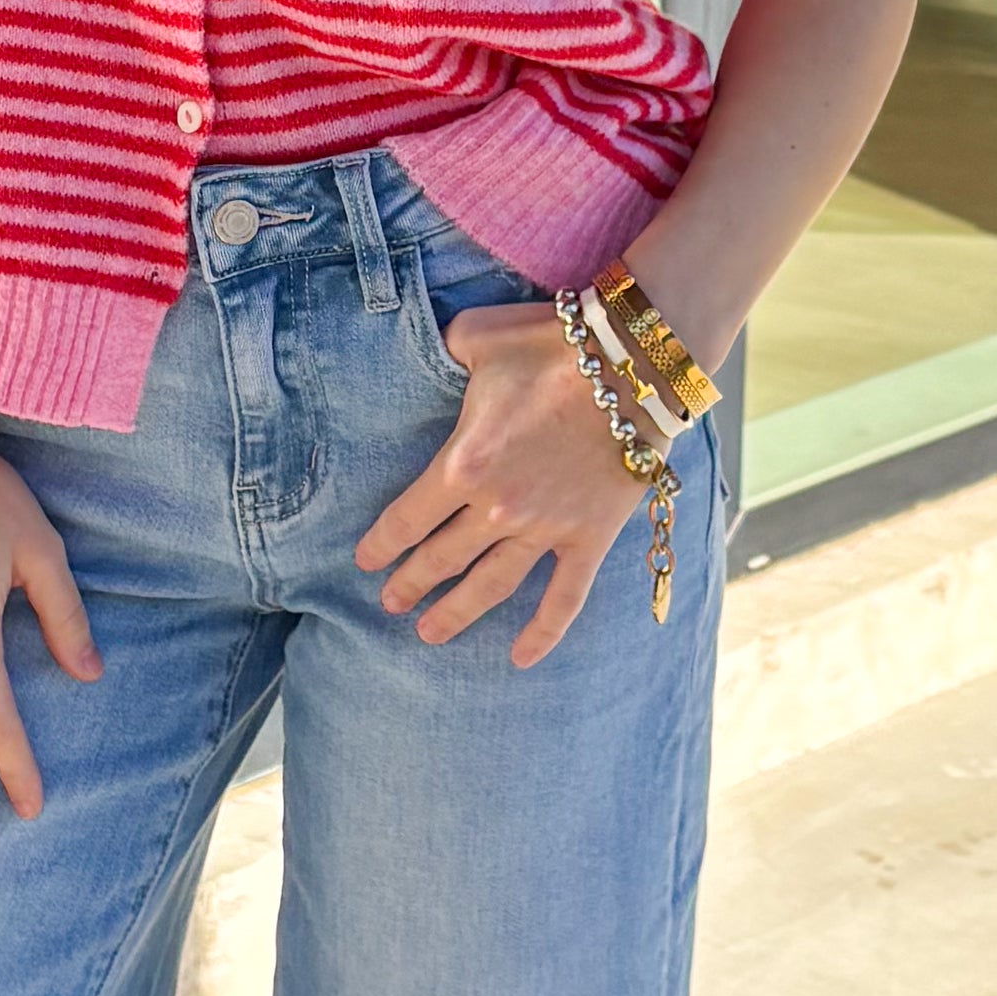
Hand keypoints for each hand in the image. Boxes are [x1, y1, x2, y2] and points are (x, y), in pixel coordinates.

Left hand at [353, 302, 661, 666]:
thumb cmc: (551, 345)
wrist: (631, 364)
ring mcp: (544, 528)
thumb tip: (434, 349)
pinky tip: (520, 659)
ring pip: (489, 585)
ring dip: (456, 614)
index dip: (380, 545)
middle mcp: (496, 508)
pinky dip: (542, 632)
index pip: (405, 519)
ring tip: (430, 634)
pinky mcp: (588, 537)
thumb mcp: (476, 337)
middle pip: (440, 559)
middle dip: (409, 585)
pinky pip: (564, 598)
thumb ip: (444, 350)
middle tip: (390, 603)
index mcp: (461, 465)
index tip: (365, 562)